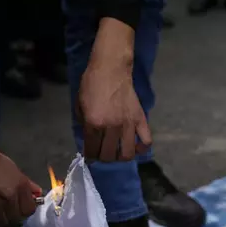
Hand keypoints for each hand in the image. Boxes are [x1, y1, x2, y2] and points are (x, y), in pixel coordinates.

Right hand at [0, 116, 41, 224]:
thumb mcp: (13, 168)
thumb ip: (26, 183)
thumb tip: (37, 192)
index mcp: (20, 186)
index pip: (29, 210)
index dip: (27, 210)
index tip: (23, 207)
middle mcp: (9, 196)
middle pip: (16, 218)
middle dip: (14, 216)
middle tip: (11, 210)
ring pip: (2, 220)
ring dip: (2, 216)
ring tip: (0, 209)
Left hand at [77, 18, 151, 161]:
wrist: (110, 69)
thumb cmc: (91, 85)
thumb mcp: (79, 105)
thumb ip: (83, 125)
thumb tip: (88, 140)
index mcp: (94, 123)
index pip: (92, 151)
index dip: (89, 156)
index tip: (90, 155)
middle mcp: (112, 127)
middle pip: (109, 156)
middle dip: (103, 157)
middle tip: (102, 152)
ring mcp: (128, 124)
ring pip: (127, 154)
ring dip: (120, 157)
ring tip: (117, 152)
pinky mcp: (140, 119)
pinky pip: (146, 141)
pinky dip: (141, 148)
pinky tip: (135, 147)